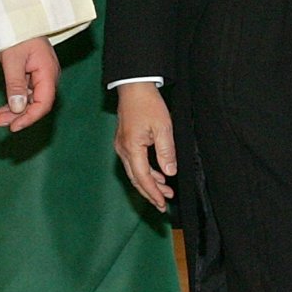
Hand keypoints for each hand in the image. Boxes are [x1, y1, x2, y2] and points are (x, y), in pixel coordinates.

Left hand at [0, 37, 59, 131]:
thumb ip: (15, 84)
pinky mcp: (33, 75)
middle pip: (38, 104)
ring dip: (16, 111)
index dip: (30, 117)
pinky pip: (27, 93)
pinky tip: (5, 109)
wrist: (17, 17)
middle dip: (20, 116)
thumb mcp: (13, 59)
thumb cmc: (18, 32)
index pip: (44, 103)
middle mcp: (48, 76)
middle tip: (2, 122)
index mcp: (48, 71)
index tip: (15, 126)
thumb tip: (18, 107)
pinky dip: (16, 101)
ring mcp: (41, 76)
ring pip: (31, 100)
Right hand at [114, 81, 176, 211]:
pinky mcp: (124, 141)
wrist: (134, 86)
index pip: (143, 178)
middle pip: (136, 179)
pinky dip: (145, 172)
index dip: (153, 193)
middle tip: (163, 204)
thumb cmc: (148, 103)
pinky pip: (134, 163)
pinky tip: (157, 174)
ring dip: (149, 183)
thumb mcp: (163, 127)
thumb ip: (166, 151)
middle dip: (150, 193)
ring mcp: (121, 146)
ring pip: (134, 172)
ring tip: (165, 191)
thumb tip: (170, 172)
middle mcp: (123, 150)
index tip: (162, 204)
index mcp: (132, 148)